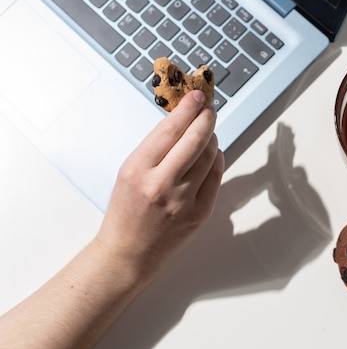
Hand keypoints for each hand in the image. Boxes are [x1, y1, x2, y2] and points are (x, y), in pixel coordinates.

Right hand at [96, 91, 224, 276]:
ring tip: (208, 132)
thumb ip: (155, 148)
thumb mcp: (129, 172)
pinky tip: (213, 154)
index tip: (196, 96)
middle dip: (206, 119)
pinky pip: (216, 177)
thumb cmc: (126, 209)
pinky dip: (217, 160)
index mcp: (138, 170)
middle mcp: (162, 185)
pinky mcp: (200, 213)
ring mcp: (184, 201)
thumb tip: (183, 120)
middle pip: (196, 141)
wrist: (129, 251)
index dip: (186, 109)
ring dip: (212, 138)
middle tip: (209, 109)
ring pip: (210, 157)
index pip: (169, 130)